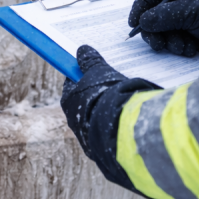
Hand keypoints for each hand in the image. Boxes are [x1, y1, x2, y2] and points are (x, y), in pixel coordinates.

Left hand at [61, 46, 157, 161]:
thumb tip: (82, 50)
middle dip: (98, 93)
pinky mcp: (103, 149)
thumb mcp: (99, 72)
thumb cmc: (107, 96)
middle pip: (86, 101)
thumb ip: (91, 61)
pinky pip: (110, 131)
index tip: (94, 69)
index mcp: (69, 101)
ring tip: (126, 100)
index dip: (83, 75)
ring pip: (98, 118)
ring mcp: (88, 136)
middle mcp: (74, 121)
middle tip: (114, 84)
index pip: (72, 83)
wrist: (121, 130)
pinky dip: (117, 124)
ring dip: (109, 109)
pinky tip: (130, 118)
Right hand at [129, 0, 198, 57]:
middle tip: (159, 44)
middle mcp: (179, 2)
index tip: (135, 23)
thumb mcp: (193, 12)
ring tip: (184, 46)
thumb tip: (142, 22)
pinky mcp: (186, 35)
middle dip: (155, 31)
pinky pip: (170, 42)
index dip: (140, 7)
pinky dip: (177, 47)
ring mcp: (182, 19)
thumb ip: (166, 15)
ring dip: (169, 42)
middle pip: (151, 15)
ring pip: (160, 31)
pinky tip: (190, 49)